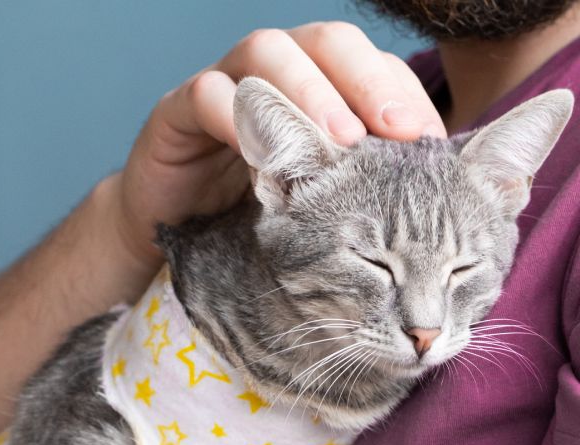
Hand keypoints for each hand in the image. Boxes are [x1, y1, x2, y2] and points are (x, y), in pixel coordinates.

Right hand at [114, 21, 446, 264]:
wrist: (172, 235)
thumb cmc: (247, 219)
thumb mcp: (314, 209)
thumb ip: (360, 191)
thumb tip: (436, 200)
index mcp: (313, 93)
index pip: (368, 70)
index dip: (403, 96)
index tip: (435, 146)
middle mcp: (273, 80)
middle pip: (326, 44)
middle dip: (367, 82)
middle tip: (401, 133)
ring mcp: (223, 87)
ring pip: (267, 53)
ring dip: (308, 92)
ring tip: (341, 141)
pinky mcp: (176, 113)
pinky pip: (205, 95)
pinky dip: (235, 114)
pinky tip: (262, 154)